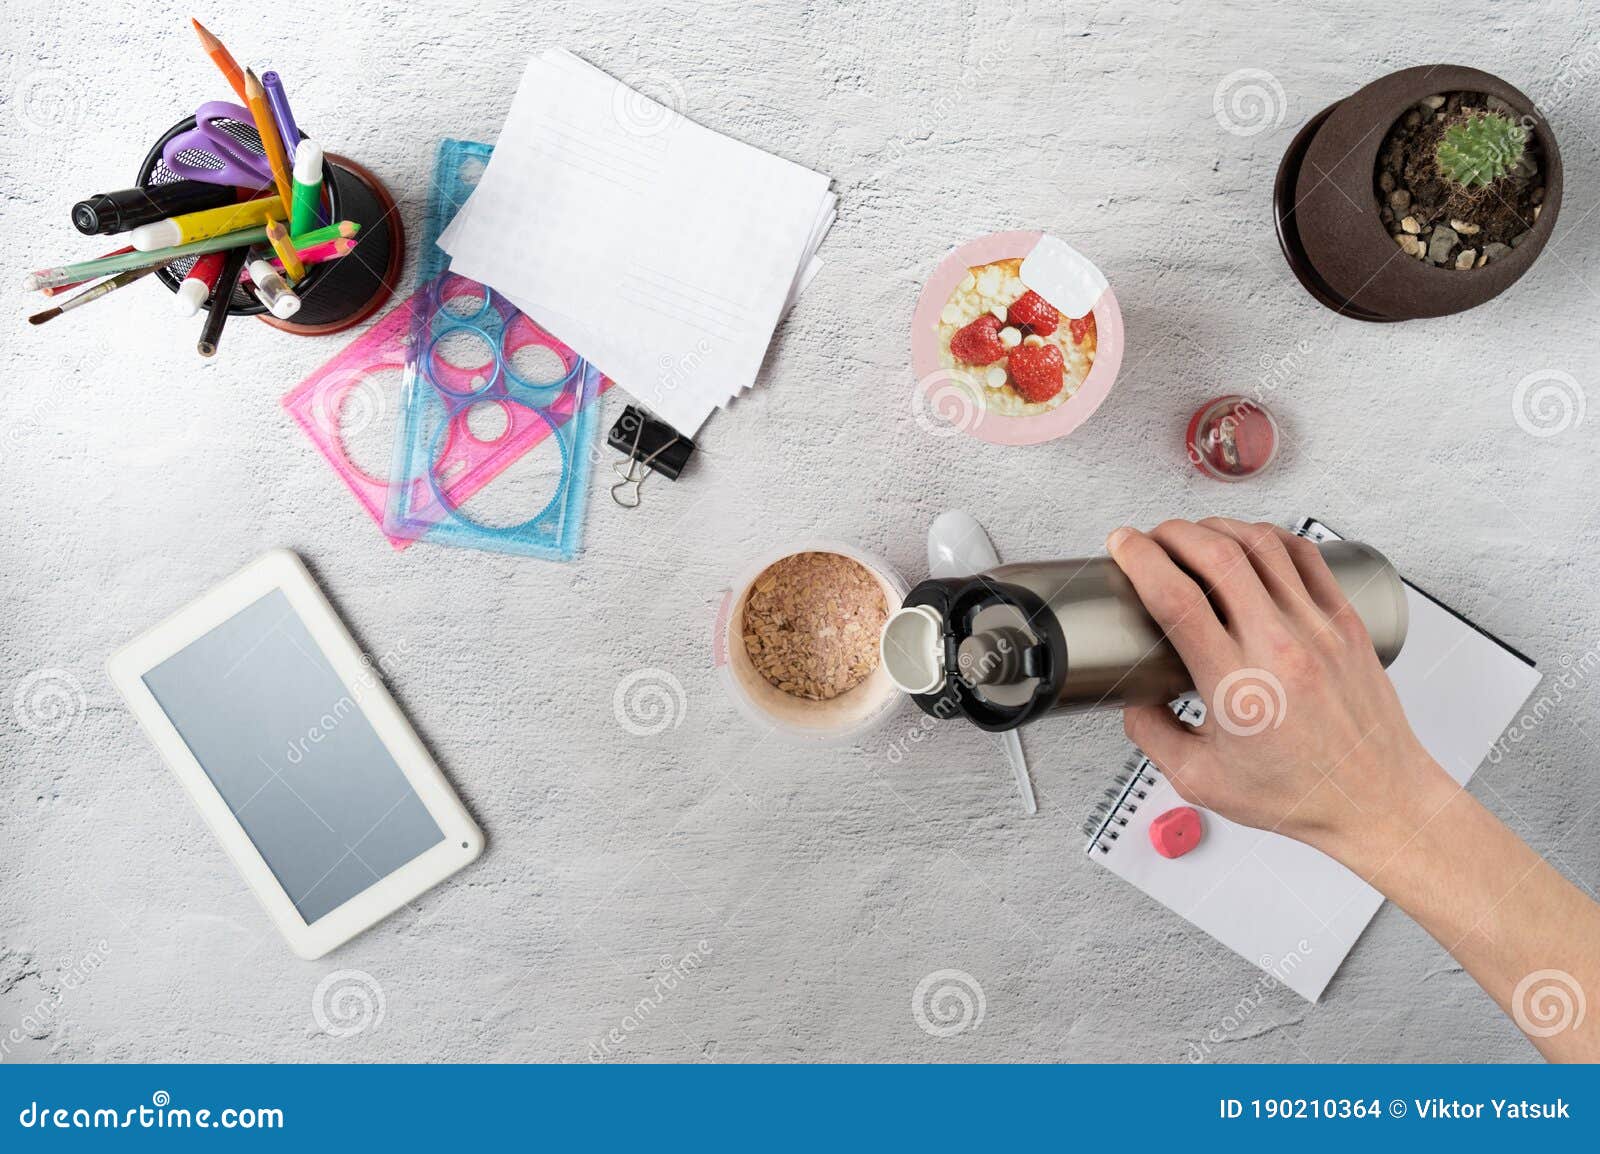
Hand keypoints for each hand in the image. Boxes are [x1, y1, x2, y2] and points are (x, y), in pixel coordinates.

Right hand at [1106, 518, 1452, 865]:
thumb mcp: (1201, 780)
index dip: (1140, 559)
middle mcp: (1281, 647)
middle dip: (1171, 533)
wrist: (1377, 800)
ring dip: (1217, 527)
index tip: (1122, 545)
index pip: (1177, 598)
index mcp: (1238, 685)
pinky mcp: (1345, 623)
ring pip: (1262, 544)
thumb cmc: (1299, 794)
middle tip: (1150, 539)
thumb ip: (1152, 736)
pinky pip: (1305, 556)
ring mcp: (1318, 629)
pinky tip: (1248, 542)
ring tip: (1193, 536)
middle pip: (1217, 555)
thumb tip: (1134, 698)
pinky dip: (1268, 537)